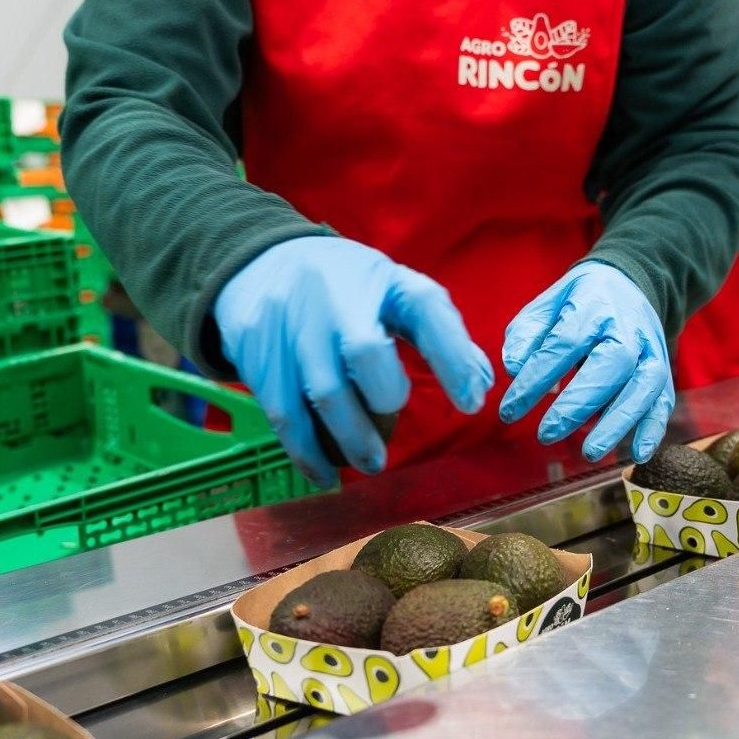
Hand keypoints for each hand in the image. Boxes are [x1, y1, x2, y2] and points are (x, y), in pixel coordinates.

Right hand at [214, 236, 492, 484]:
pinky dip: (306, 453)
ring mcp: (291, 324)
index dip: (453, 357)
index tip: (469, 403)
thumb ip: (438, 334)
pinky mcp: (258, 354)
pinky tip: (325, 476)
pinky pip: (284, 414)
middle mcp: (336, 295)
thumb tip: (480, 385)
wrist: (259, 262)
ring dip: (352, 439)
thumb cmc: (346, 289)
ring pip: (323, 391)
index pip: (426, 309)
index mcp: (383, 278)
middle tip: (392, 420)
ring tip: (371, 464)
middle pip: (365, 350)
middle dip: (385, 397)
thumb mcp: (393, 292)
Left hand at [499, 262, 673, 463]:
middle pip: (611, 364)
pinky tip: (637, 454)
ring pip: (644, 386)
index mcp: (592, 306)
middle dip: (578, 403)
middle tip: (546, 434)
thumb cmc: (576, 304)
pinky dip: (653, 429)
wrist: (627, 286)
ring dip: (618, 422)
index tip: (509, 411)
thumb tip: (514, 370)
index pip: (564, 344)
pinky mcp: (663, 371)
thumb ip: (525, 337)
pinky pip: (663, 401)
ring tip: (590, 452)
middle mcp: (627, 327)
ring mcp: (650, 350)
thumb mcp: (543, 307)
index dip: (535, 379)